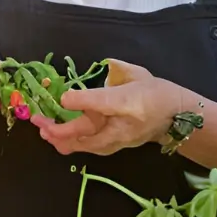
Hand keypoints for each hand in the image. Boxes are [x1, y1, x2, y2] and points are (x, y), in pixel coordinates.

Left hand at [31, 60, 186, 156]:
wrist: (177, 119)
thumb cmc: (157, 92)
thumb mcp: (137, 74)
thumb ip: (117, 70)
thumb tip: (101, 67)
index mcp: (128, 102)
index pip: (101, 102)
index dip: (80, 102)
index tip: (62, 98)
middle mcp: (121, 124)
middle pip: (86, 131)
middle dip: (59, 129)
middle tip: (39, 121)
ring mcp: (119, 140)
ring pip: (85, 145)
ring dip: (62, 140)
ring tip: (44, 132)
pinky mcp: (116, 148)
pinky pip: (90, 149)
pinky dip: (73, 145)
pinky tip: (58, 140)